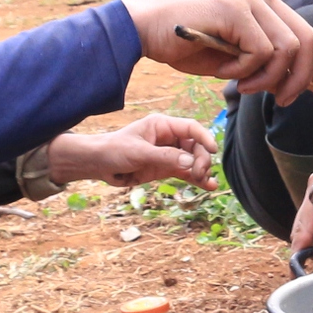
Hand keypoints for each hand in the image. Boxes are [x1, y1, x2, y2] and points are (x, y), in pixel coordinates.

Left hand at [48, 114, 216, 187]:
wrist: (98, 165)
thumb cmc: (114, 150)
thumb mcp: (138, 152)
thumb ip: (164, 157)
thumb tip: (190, 162)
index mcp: (162, 126)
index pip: (191, 128)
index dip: (204, 137)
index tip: (213, 150)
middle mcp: (169, 138)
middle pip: (195, 146)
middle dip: (201, 159)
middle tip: (199, 173)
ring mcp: (168, 154)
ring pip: (193, 160)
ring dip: (202, 170)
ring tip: (207, 182)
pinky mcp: (165, 168)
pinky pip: (185, 172)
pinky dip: (196, 179)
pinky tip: (208, 186)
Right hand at [126, 0, 312, 105]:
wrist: (140, 29)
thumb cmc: (182, 44)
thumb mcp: (231, 55)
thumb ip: (263, 61)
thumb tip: (297, 83)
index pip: (305, 30)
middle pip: (307, 38)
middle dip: (301, 77)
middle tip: (284, 101)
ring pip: (286, 49)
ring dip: (267, 78)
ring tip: (240, 86)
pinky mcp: (234, 8)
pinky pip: (260, 52)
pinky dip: (244, 72)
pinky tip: (222, 72)